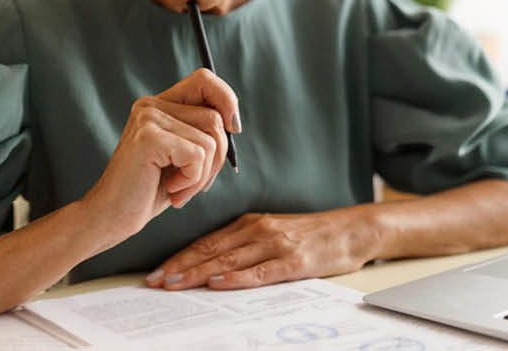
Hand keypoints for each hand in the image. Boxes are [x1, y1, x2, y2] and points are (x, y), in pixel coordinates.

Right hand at [80, 69, 237, 239]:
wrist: (111, 216)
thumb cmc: (149, 190)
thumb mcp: (183, 156)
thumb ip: (202, 133)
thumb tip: (233, 123)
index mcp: (159, 104)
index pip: (204, 80)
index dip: (227, 100)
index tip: (233, 130)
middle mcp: (151, 105)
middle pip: (215, 117)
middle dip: (216, 158)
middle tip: (192, 182)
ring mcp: (148, 119)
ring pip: (211, 139)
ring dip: (203, 174)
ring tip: (178, 188)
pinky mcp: (149, 138)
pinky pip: (198, 156)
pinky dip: (192, 181)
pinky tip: (171, 189)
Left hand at [145, 210, 380, 290]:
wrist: (353, 230)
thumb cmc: (313, 235)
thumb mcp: (274, 232)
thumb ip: (245, 244)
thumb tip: (211, 267)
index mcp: (250, 223)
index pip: (206, 242)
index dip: (178, 257)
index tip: (155, 272)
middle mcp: (258, 230)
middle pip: (210, 251)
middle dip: (178, 267)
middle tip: (154, 282)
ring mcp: (276, 245)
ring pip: (228, 261)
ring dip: (198, 273)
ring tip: (174, 284)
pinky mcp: (294, 262)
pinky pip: (260, 271)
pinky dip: (237, 279)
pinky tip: (218, 284)